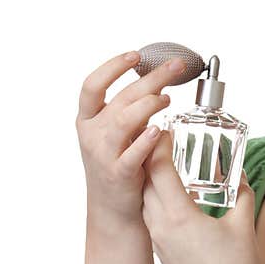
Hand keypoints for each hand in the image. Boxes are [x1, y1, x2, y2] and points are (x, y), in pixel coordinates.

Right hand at [76, 50, 188, 226]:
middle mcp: (92, 134)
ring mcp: (103, 154)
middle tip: (176, 67)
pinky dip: (145, 141)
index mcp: (88, 119)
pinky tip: (159, 131)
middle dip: (151, 79)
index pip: (92, 85)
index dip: (112, 67)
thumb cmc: (118, 162)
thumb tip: (158, 79)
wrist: (113, 208)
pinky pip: (131, 155)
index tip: (135, 55)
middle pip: (121, 98)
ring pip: (123, 121)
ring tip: (168, 98)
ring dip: (148, 105)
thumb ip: (131, 109)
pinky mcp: (119, 174)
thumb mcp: (117, 132)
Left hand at [141, 129, 262, 263]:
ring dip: (150, 178)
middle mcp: (161, 226)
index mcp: (179, 216)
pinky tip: (171, 194)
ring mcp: (158, 240)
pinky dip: (155, 198)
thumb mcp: (243, 222)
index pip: (159, 171)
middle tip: (163, 139)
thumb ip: (241, 192)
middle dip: (151, 157)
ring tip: (164, 162)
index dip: (160, 146)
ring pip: (144, 199)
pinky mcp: (160, 250)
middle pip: (145, 181)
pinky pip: (150, 216)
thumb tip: (241, 174)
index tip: (168, 130)